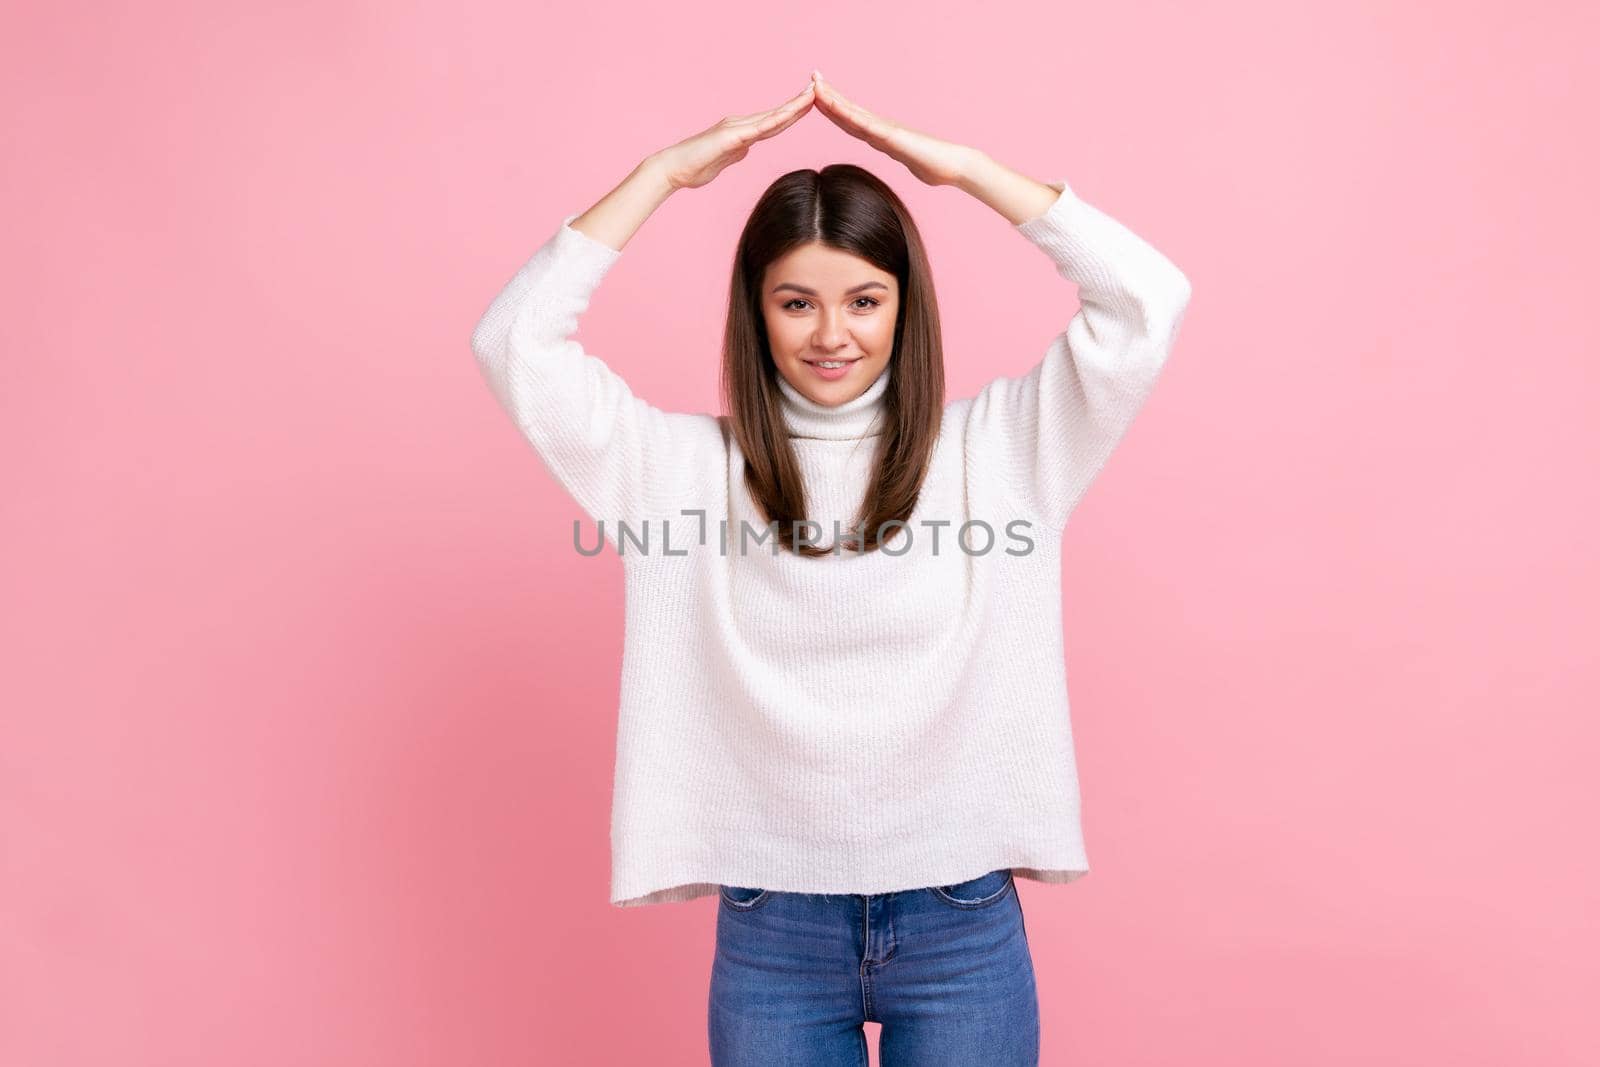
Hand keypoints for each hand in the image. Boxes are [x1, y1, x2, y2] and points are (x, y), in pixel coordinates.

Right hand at [651, 84, 815, 191]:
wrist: (673, 169)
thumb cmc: (695, 167)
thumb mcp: (723, 161)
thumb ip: (736, 153)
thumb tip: (745, 150)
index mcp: (742, 133)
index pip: (774, 123)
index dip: (793, 113)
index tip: (812, 105)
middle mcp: (741, 125)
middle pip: (777, 115)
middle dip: (800, 103)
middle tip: (820, 89)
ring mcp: (735, 129)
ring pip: (771, 117)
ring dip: (793, 107)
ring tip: (812, 96)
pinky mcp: (730, 137)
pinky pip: (757, 129)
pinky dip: (775, 121)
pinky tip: (789, 115)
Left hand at [809, 71, 975, 187]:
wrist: (954, 166)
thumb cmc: (935, 166)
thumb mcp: (909, 163)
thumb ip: (901, 158)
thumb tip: (901, 159)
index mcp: (881, 136)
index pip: (851, 121)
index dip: (834, 108)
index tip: (817, 96)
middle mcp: (881, 129)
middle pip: (849, 111)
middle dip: (829, 95)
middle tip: (812, 78)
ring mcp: (886, 131)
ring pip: (854, 114)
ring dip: (834, 100)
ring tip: (816, 86)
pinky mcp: (893, 138)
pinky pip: (867, 125)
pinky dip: (850, 116)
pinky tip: (836, 108)